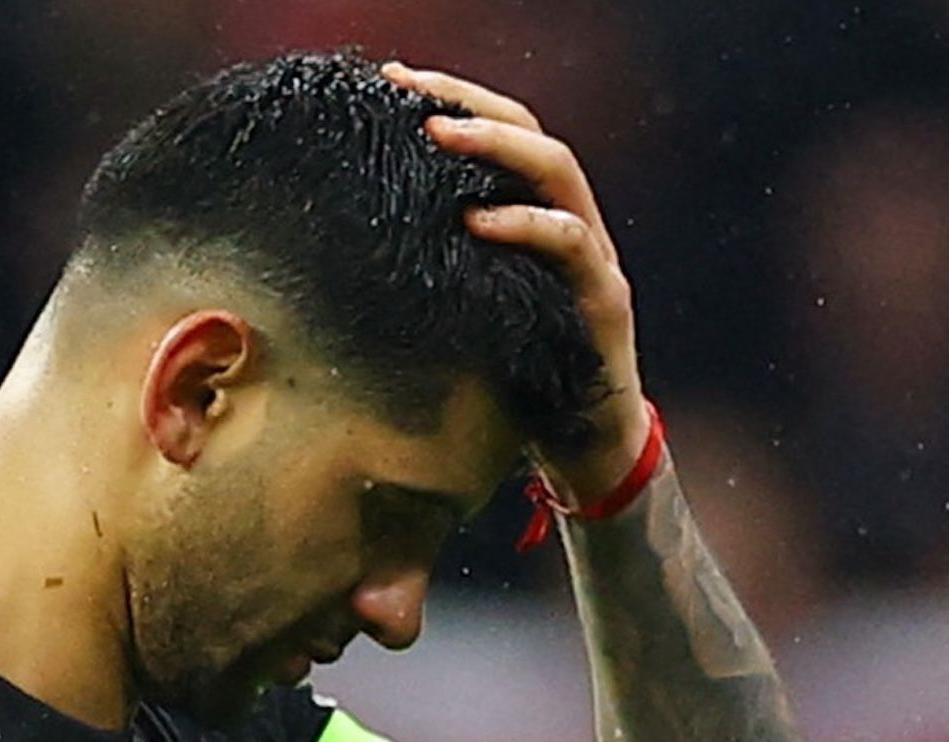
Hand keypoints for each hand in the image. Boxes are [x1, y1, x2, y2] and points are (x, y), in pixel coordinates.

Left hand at [385, 60, 651, 499]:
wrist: (586, 453)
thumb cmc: (518, 384)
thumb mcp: (468, 315)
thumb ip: (437, 272)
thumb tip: (344, 247)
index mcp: (540, 223)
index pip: (506, 137)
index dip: (455, 101)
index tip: (392, 81)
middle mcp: (575, 229)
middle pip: (534, 136)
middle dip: (471, 106)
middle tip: (408, 92)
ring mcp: (595, 263)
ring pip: (560, 174)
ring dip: (497, 146)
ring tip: (439, 133)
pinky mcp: (605, 303)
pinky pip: (571, 246)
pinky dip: (526, 224)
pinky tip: (477, 220)